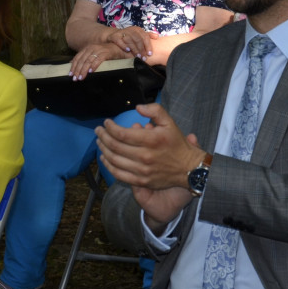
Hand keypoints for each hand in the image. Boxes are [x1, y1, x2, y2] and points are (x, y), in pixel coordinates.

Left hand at [69, 42, 124, 79]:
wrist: (118, 48)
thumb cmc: (105, 53)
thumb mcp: (93, 55)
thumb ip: (85, 59)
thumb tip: (74, 66)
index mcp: (87, 48)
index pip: (77, 58)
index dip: (73, 66)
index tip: (70, 75)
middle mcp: (91, 48)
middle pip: (82, 60)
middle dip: (77, 70)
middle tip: (75, 79)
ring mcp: (98, 50)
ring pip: (88, 61)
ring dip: (84, 70)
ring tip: (81, 77)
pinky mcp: (106, 53)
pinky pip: (98, 60)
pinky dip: (94, 66)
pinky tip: (91, 71)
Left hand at [96, 103, 203, 225]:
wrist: (189, 169)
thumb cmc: (177, 144)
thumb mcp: (170, 122)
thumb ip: (155, 110)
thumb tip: (137, 107)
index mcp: (151, 140)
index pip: (122, 134)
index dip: (110, 127)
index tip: (106, 122)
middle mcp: (145, 156)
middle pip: (115, 146)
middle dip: (103, 136)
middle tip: (98, 130)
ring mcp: (142, 171)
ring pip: (114, 160)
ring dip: (103, 149)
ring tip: (99, 141)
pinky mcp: (141, 181)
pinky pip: (119, 174)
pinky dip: (108, 165)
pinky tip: (104, 158)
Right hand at [104, 25, 157, 60]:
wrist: (115, 35)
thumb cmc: (129, 37)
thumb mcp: (138, 35)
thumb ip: (147, 36)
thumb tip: (157, 37)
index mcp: (137, 29)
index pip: (145, 37)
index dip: (148, 45)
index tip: (150, 54)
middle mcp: (130, 30)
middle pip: (138, 39)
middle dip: (141, 49)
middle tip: (143, 57)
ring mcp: (122, 32)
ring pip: (130, 40)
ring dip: (134, 49)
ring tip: (137, 56)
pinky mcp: (115, 36)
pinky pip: (119, 40)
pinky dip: (124, 45)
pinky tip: (127, 50)